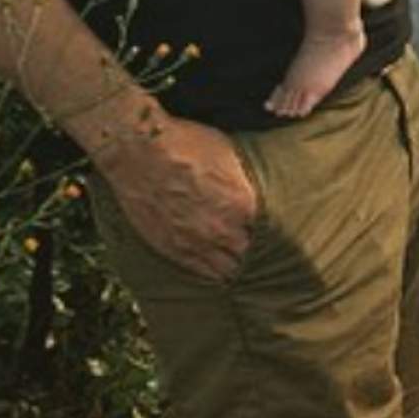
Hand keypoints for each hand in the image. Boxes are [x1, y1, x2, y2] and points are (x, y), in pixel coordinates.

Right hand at [96, 112, 259, 280]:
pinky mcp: (174, 250)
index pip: (270, 228)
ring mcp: (197, 243)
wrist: (139, 154)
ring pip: (229, 268)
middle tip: (261, 249)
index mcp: (242, 204)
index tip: (279, 228)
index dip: (273, 229)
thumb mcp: (228, 154)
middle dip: (255, 248)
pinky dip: (214, 272)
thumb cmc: (184, 145)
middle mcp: (223, 229)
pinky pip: (203, 271)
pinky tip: (221, 272)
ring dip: (237, 264)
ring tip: (243, 263)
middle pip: (251, 252)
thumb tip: (256, 188)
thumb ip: (245, 179)